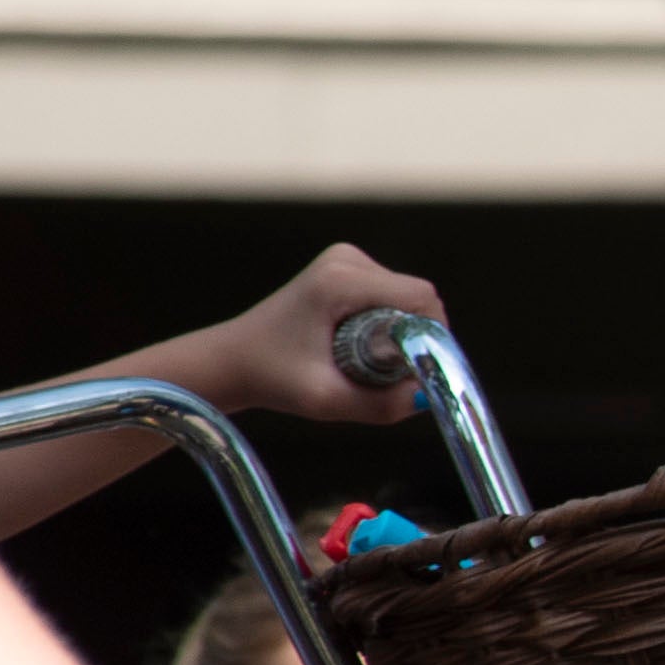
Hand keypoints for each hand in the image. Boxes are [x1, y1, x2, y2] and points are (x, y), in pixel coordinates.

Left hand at [196, 248, 446, 420]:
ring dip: (402, 330)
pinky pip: (391, 294)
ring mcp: (345, 259)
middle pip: (416, 297)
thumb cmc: (270, 377)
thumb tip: (427, 396)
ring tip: (367, 359)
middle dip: (415, 336)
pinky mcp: (345, 268)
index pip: (420, 297)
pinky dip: (389, 322)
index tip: (419, 370)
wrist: (232, 360)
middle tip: (390, 373)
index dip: (433, 335)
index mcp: (340, 281)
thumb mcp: (325, 400)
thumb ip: (381, 405)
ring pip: (407, 296)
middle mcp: (346, 260)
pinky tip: (361, 344)